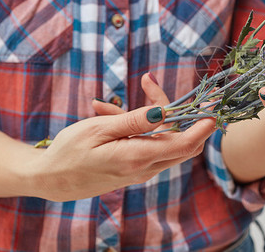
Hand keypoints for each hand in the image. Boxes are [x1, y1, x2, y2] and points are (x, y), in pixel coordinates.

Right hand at [28, 79, 214, 201]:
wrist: (50, 180)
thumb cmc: (70, 152)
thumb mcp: (99, 129)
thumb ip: (134, 121)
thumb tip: (166, 112)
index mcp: (138, 158)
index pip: (186, 143)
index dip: (204, 125)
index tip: (214, 106)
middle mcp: (146, 168)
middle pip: (184, 142)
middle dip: (187, 114)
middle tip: (177, 87)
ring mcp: (142, 171)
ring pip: (169, 142)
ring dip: (162, 115)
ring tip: (143, 85)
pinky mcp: (136, 169)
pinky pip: (153, 145)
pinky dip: (146, 126)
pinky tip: (115, 111)